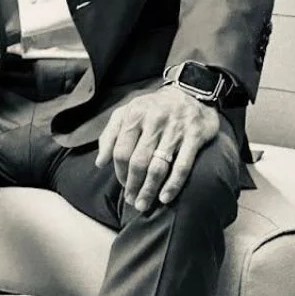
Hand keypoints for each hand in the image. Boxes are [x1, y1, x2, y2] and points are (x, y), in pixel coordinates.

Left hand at [96, 85, 219, 212]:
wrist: (192, 90)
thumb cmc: (154, 107)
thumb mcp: (128, 112)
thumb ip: (110, 134)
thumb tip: (100, 163)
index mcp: (135, 115)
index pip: (121, 151)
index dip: (120, 173)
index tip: (123, 185)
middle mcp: (154, 121)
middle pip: (138, 162)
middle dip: (133, 185)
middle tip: (132, 201)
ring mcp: (175, 128)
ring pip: (158, 166)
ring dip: (149, 190)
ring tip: (144, 204)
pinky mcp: (195, 135)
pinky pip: (182, 165)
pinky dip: (173, 184)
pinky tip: (165, 197)